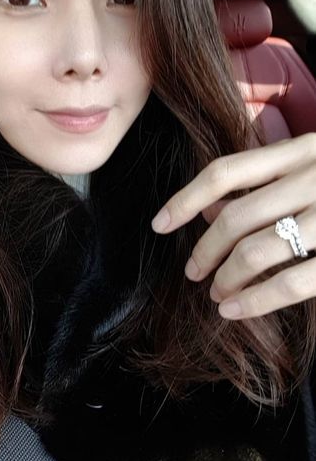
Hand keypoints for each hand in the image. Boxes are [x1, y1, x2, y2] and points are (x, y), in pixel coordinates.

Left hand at [150, 133, 315, 319]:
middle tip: (193, 271)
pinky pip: (292, 283)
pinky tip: (237, 310)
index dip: (185, 198)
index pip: (225, 172)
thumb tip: (209, 210)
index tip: (159, 224)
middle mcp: (313, 176)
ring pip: (258, 251)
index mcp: (301, 150)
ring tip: (216, 293)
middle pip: (234, 218)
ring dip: (226, 278)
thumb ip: (264, 180)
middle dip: (204, 250)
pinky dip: (256, 300)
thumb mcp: (313, 161)